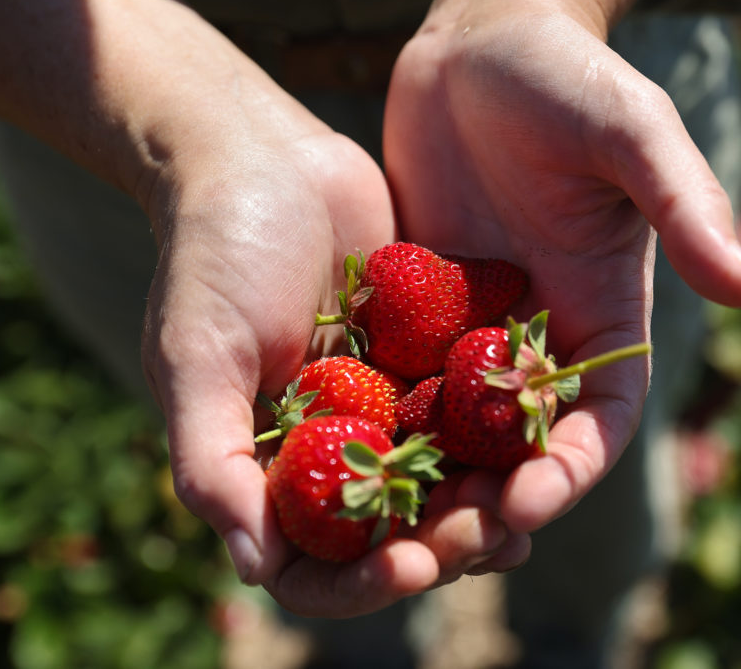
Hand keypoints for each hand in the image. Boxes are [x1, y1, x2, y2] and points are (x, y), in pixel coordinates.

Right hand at [0, 0, 525, 617]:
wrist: (263, 157)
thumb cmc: (213, 254)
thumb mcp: (197, 356)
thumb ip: (212, 459)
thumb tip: (253, 567)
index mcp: (268, 464)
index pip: (311, 563)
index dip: (359, 582)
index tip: (409, 567)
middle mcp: (330, 446)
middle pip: (389, 533)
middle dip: (440, 545)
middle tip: (487, 533)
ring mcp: (383, 405)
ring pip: (440, 482)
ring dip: (482, 504)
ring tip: (527, 509)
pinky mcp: (426, 359)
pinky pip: (470, 413)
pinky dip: (502, 436)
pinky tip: (543, 443)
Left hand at [384, 0, 740, 533]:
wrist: (481, 41)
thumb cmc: (569, 77)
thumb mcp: (632, 136)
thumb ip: (684, 208)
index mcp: (601, 313)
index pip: (597, 416)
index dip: (569, 469)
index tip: (529, 505)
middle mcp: (537, 333)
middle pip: (518, 443)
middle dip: (488, 498)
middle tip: (443, 544)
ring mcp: (469, 324)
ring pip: (450, 425)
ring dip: (424, 477)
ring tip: (385, 524)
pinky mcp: (412, 305)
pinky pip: (393, 373)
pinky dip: (372, 418)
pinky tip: (333, 452)